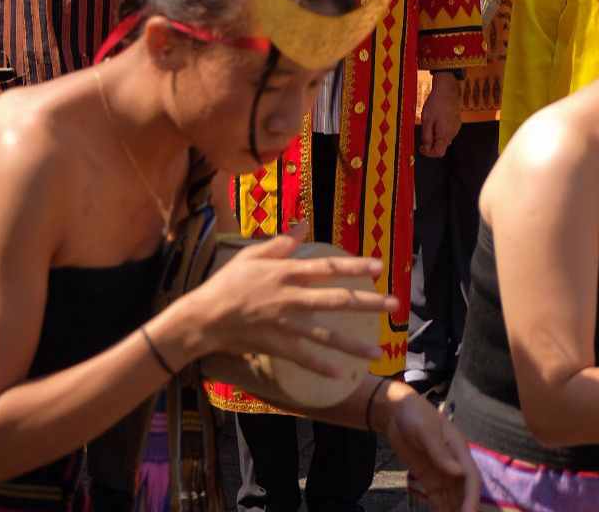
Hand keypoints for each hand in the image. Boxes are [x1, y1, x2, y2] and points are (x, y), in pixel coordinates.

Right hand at [191, 225, 397, 377]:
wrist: (204, 317)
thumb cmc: (226, 282)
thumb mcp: (251, 255)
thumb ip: (280, 243)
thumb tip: (303, 225)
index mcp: (286, 272)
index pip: (327, 267)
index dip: (354, 266)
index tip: (378, 267)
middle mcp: (291, 297)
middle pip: (337, 299)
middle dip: (368, 302)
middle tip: (394, 305)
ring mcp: (286, 323)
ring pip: (327, 334)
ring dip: (354, 344)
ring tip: (378, 351)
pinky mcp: (277, 345)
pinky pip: (304, 357)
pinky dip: (322, 366)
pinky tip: (341, 374)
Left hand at [379, 383, 480, 511]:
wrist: (395, 412)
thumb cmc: (414, 414)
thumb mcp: (425, 430)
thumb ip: (440, 451)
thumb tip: (459, 473)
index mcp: (459, 450)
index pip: (471, 478)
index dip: (472, 498)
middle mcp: (455, 465)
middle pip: (465, 493)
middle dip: (466, 510)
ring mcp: (443, 474)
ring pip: (454, 499)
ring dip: (455, 511)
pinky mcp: (430, 480)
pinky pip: (439, 500)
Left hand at [420, 75, 461, 155]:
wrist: (447, 90)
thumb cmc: (436, 104)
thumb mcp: (426, 120)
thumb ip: (426, 136)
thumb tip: (425, 147)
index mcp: (445, 135)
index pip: (438, 153)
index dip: (428, 153)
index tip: (421, 147)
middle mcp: (452, 133)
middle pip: (441, 147)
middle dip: (431, 144)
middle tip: (423, 134)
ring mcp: (456, 128)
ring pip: (444, 139)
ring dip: (436, 136)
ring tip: (430, 124)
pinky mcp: (456, 123)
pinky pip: (448, 132)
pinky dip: (441, 131)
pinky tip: (436, 121)